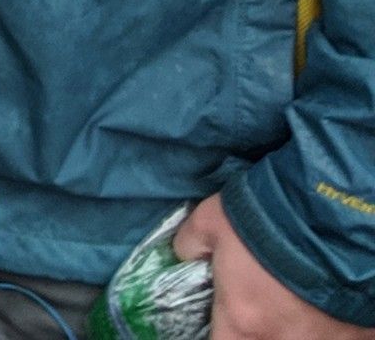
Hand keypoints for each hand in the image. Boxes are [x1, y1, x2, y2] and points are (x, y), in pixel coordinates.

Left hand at [173, 193, 374, 337]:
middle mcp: (283, 339)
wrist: (329, 214)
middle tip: (261, 306)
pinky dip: (330, 325)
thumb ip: (190, 245)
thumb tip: (184, 254)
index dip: (221, 334)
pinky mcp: (357, 332)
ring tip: (295, 302)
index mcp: (243, 321)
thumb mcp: (208, 222)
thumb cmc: (263, 220)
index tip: (224, 321)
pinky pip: (339, 335)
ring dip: (296, 327)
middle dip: (259, 329)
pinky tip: (326, 306)